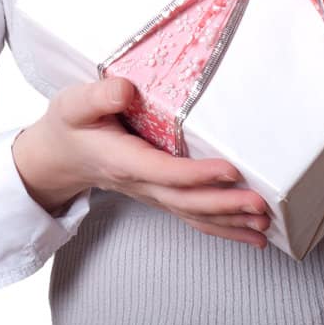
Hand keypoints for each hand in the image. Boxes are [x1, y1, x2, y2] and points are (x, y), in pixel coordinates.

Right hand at [12, 77, 271, 247]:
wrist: (60, 157)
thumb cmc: (70, 126)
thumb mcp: (74, 104)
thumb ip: (98, 97)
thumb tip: (125, 89)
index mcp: (122, 160)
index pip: (165, 171)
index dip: (198, 174)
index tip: (230, 170)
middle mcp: (141, 183)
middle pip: (187, 201)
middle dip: (225, 205)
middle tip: (260, 205)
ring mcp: (153, 194)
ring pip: (194, 215)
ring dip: (230, 222)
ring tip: (263, 225)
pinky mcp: (162, 196)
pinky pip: (194, 217)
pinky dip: (224, 228)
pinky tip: (251, 235)